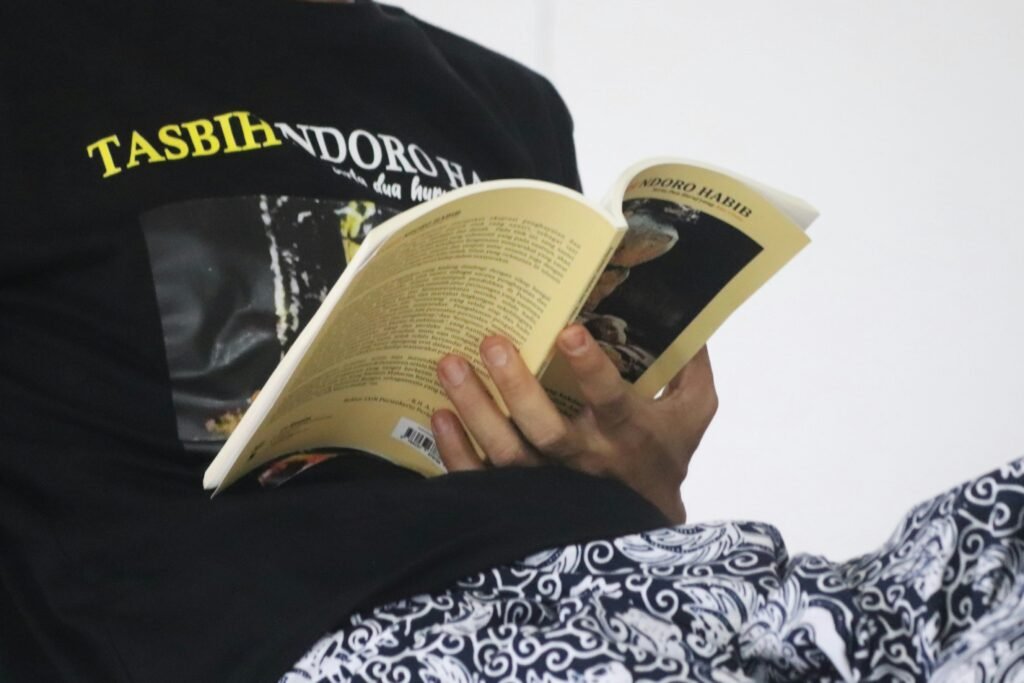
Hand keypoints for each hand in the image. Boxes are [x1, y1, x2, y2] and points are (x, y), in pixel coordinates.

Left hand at [431, 324, 716, 523]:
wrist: (642, 528)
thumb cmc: (663, 457)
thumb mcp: (692, 413)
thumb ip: (690, 366)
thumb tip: (686, 313)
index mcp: (628, 433)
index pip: (610, 400)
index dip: (590, 369)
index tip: (569, 331)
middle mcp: (586, 459)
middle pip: (546, 428)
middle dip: (516, 385)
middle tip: (491, 341)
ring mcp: (548, 484)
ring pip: (507, 453)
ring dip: (475, 411)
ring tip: (450, 366)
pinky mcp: (518, 499)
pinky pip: (483, 480)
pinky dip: (457, 452)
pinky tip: (439, 416)